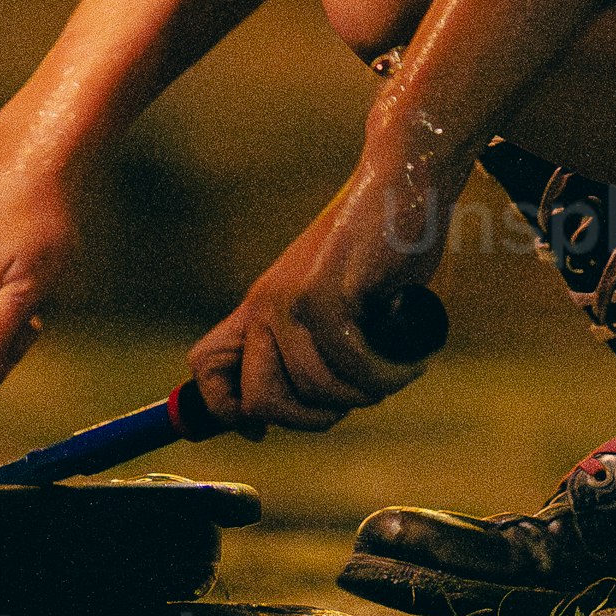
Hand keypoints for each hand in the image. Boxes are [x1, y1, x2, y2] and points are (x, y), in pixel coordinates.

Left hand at [184, 164, 449, 437]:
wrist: (401, 184)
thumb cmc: (377, 248)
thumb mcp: (330, 296)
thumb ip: (313, 344)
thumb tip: (306, 407)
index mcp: (260, 306)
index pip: (207, 367)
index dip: (227, 410)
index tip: (261, 430)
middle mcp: (267, 305)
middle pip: (261, 401)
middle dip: (311, 419)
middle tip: (353, 399)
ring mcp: (294, 299)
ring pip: (317, 391)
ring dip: (365, 394)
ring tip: (393, 370)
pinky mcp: (328, 294)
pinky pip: (353, 368)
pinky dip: (388, 375)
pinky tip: (408, 360)